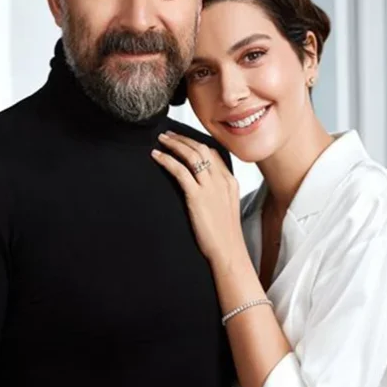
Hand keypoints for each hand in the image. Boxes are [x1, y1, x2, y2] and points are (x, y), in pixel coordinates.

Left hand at [152, 131, 244, 268]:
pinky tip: (157, 156)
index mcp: (230, 181)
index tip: (183, 139)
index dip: (196, 143)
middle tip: (168, 134)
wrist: (229, 251)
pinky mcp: (197, 196)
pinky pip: (180, 171)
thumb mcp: (227, 208)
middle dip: (183, 139)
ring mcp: (210, 187)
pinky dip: (167, 160)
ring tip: (161, 140)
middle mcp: (221, 180)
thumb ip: (218, 193)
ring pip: (191, 155)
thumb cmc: (226, 235)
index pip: (213, 152)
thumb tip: (204, 188)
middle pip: (201, 149)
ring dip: (174, 144)